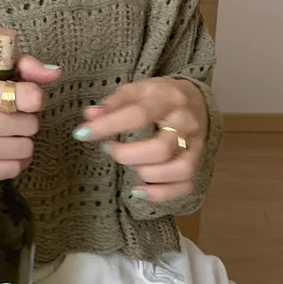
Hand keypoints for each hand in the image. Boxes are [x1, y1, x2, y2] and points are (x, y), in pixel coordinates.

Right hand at [0, 56, 61, 181]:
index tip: (24, 97)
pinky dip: (14, 161)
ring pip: (26, 149)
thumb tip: (56, 72)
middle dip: (26, 120)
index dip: (35, 97)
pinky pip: (15, 169)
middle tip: (10, 116)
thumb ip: (27, 67)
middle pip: (31, 125)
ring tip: (6, 133)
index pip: (30, 98)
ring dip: (21, 141)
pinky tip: (3, 149)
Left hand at [74, 78, 207, 201]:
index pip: (139, 114)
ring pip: (179, 170)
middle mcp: (186, 124)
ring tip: (131, 166)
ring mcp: (196, 146)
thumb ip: (115, 102)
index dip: (109, 126)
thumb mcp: (138, 90)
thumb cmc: (161, 96)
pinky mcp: (199, 163)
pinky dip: (161, 194)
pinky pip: (185, 186)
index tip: (82, 133)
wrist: (198, 99)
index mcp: (169, 100)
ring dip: (147, 174)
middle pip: (161, 149)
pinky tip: (139, 191)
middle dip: (128, 155)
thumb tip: (89, 116)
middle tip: (108, 149)